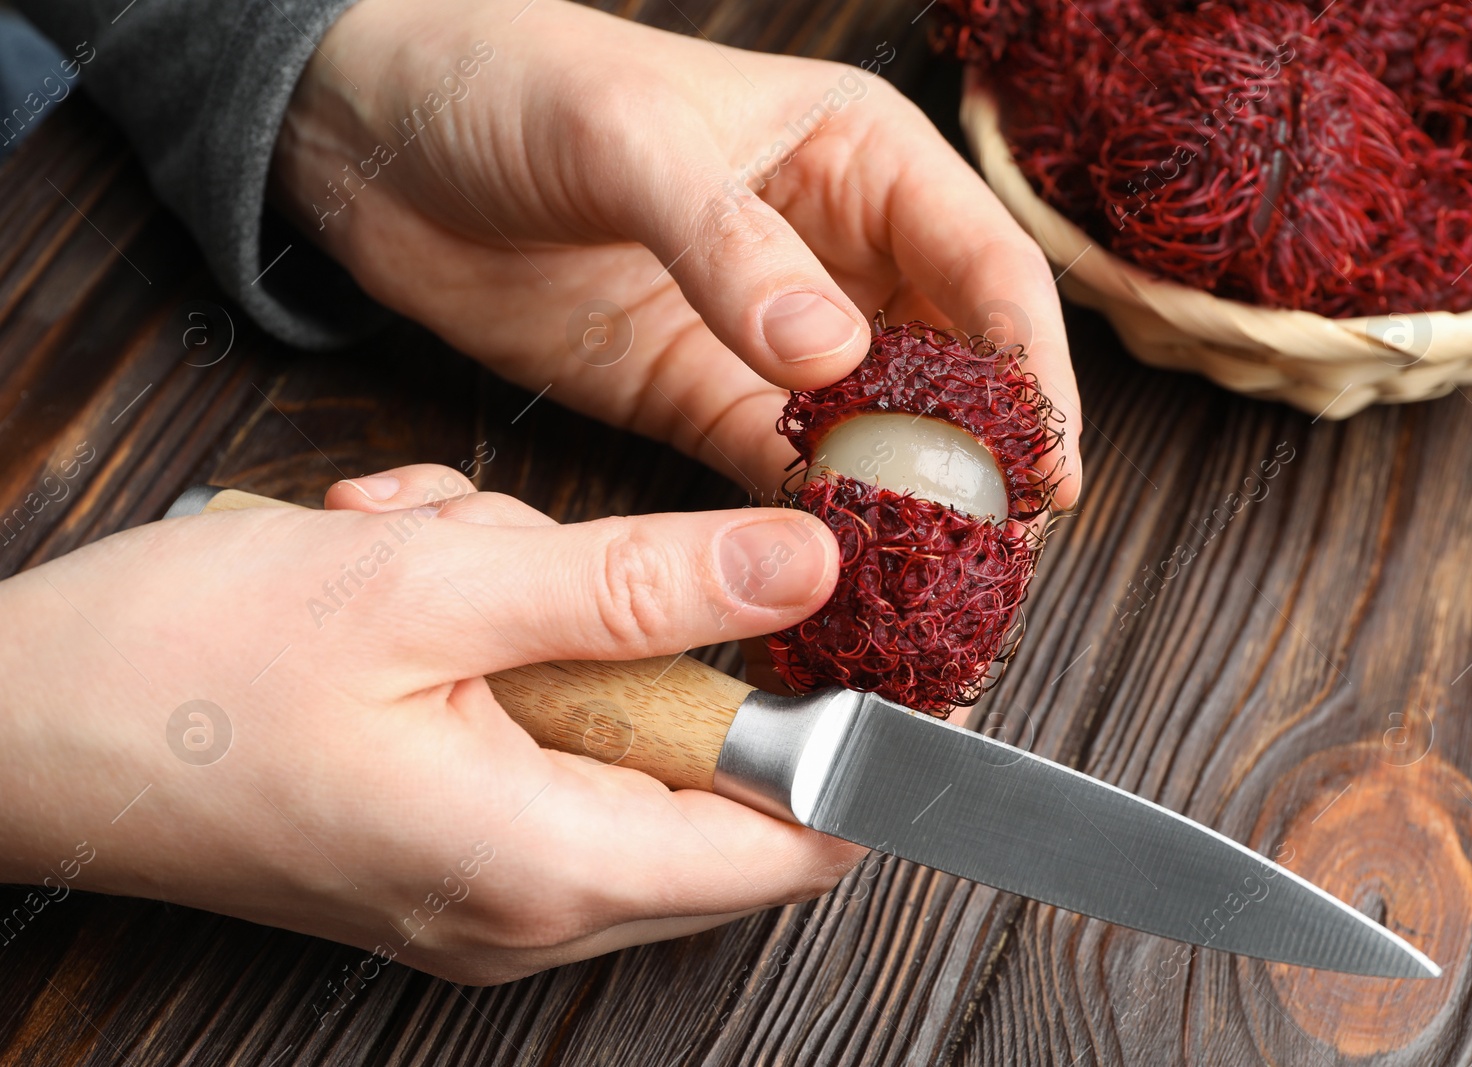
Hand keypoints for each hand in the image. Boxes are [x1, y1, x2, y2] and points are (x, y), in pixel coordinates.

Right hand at [0, 465, 859, 983]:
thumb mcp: (434, 587)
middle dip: (648, 634)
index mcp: (547, 868)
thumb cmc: (184, 666)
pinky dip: (498, 642)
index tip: (849, 624)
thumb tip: (806, 565)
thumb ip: (642, 584)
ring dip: (549, 615)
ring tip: (427, 556)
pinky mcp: (443, 844)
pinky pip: (537, 731)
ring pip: (613, 728)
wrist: (11, 723)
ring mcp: (481, 887)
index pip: (793, 843)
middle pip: (701, 770)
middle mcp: (528, 909)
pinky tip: (403, 587)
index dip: (849, 736)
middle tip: (531, 555)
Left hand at [270, 0, 1081, 503]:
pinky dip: (811, 520)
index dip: (1029, 369)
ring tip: (940, 582)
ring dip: (909, 502)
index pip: (983, 266)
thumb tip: (833, 355)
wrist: (371, 142)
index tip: (1047, 464)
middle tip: (1004, 549)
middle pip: (951, 363)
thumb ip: (730, 243)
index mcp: (855, 155)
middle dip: (985, 455)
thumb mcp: (623, 138)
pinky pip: (780, 469)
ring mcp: (768, 333)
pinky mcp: (701, 396)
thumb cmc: (505, 85)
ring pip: (875, 428)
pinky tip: (834, 573)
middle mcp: (833, 248)